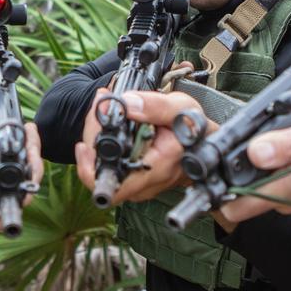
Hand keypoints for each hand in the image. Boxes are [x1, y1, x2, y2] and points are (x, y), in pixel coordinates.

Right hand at [0, 88, 43, 232]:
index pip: (10, 177)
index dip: (28, 156)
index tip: (28, 134)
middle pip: (22, 188)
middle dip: (32, 160)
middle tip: (30, 136)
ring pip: (22, 196)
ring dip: (30, 169)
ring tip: (27, 143)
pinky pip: (16, 202)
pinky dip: (22, 182)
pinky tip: (21, 161)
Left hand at [74, 89, 206, 204]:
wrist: (205, 142)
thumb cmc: (196, 127)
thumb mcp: (181, 108)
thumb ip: (155, 106)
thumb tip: (127, 105)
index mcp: (158, 167)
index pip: (113, 185)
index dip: (91, 168)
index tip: (85, 144)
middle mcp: (146, 183)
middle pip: (100, 174)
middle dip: (92, 139)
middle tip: (98, 109)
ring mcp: (139, 184)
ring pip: (102, 169)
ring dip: (96, 138)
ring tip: (104, 110)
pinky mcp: (135, 179)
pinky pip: (110, 165)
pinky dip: (104, 142)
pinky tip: (109, 123)